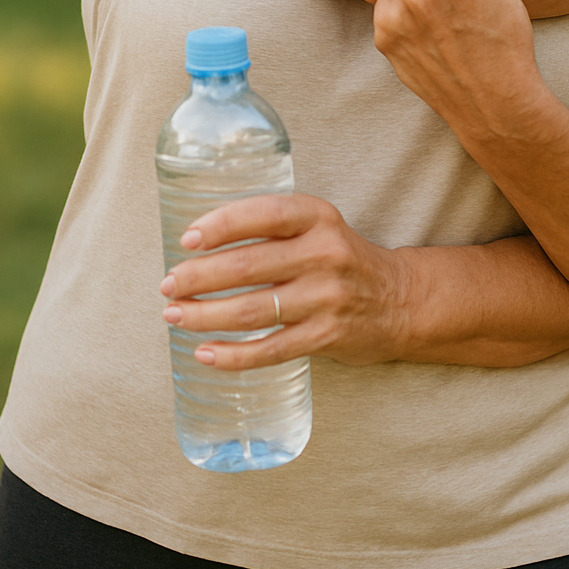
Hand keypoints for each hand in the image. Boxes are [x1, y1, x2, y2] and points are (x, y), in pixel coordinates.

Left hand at [159, 193, 410, 368]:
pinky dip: (233, 354)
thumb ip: (272, 229)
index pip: (263, 215)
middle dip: (199, 277)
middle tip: (169, 285)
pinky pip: (270, 349)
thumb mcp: (317, 228)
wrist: (399, 300)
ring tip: (175, 316)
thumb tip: (199, 244)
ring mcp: (326, 297)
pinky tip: (205, 353)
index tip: (187, 239)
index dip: (221, 226)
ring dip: (206, 315)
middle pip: (248, 266)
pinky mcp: (326, 336)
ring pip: (253, 309)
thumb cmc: (341, 259)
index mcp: (318, 217)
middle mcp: (324, 253)